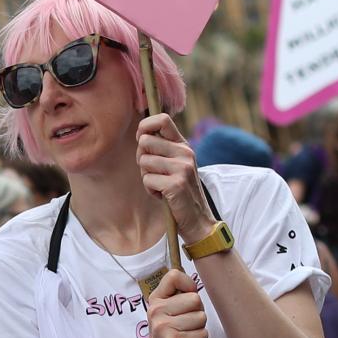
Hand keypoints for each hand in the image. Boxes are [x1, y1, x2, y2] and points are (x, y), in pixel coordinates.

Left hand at [136, 115, 214, 243]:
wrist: (197, 218)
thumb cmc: (178, 190)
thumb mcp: (173, 164)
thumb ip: (160, 148)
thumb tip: (141, 133)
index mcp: (183, 145)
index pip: (162, 119)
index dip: (144, 127)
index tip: (141, 140)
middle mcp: (185, 152)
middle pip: (145, 142)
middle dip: (142, 158)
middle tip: (155, 172)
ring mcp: (182, 168)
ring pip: (144, 161)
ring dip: (146, 177)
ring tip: (161, 185)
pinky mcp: (177, 184)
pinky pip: (147, 180)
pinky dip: (151, 190)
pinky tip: (163, 195)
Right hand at [142, 269, 207, 337]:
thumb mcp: (165, 316)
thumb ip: (177, 299)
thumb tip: (194, 284)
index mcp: (154, 301)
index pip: (174, 276)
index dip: (188, 285)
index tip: (187, 299)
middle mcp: (156, 311)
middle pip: (195, 299)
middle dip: (197, 313)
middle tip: (185, 325)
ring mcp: (163, 326)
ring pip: (201, 317)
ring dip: (199, 330)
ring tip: (185, 337)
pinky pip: (202, 334)